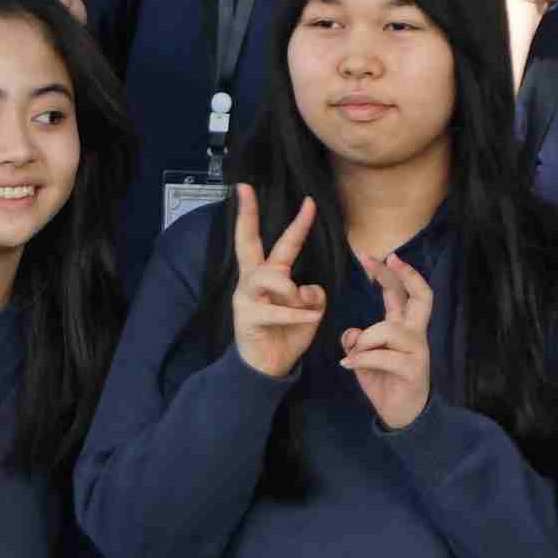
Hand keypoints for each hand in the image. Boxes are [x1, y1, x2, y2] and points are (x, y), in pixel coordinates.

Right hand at [227, 196, 330, 380]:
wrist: (267, 368)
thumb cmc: (286, 334)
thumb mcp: (308, 311)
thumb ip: (313, 295)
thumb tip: (307, 289)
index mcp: (269, 275)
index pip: (283, 243)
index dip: (298, 222)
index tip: (309, 200)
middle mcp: (253, 280)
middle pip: (247, 241)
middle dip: (247, 214)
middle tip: (244, 189)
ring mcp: (246, 297)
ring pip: (271, 276)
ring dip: (291, 290)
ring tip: (302, 306)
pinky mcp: (248, 317)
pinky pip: (277, 309)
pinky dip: (298, 314)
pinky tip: (311, 318)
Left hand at [338, 245, 438, 432]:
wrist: (401, 415)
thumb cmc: (384, 382)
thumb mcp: (364, 358)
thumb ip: (357, 341)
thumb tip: (351, 333)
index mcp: (404, 327)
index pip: (400, 293)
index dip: (387, 272)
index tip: (368, 255)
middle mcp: (415, 334)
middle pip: (421, 296)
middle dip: (404, 275)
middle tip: (389, 258)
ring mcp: (417, 351)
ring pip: (389, 329)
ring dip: (365, 339)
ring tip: (353, 355)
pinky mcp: (413, 370)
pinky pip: (383, 357)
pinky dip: (361, 359)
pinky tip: (348, 365)